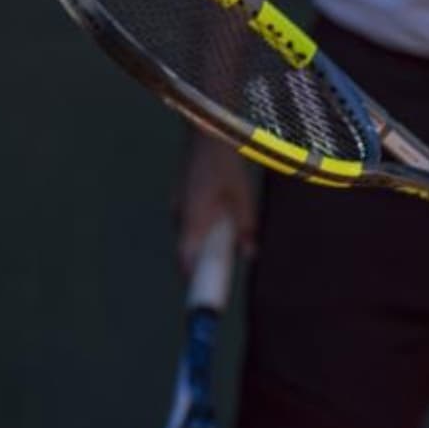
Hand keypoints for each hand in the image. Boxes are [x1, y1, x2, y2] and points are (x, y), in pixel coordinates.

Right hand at [175, 136, 256, 274]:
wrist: (206, 131)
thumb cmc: (226, 163)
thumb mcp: (243, 195)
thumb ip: (246, 226)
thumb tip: (250, 254)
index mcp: (192, 219)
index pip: (186, 260)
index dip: (194, 280)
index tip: (205, 296)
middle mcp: (180, 215)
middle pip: (186, 252)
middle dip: (202, 266)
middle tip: (220, 278)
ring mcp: (178, 205)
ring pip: (188, 236)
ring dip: (203, 248)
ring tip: (225, 254)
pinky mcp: (182, 196)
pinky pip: (190, 223)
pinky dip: (203, 231)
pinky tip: (221, 227)